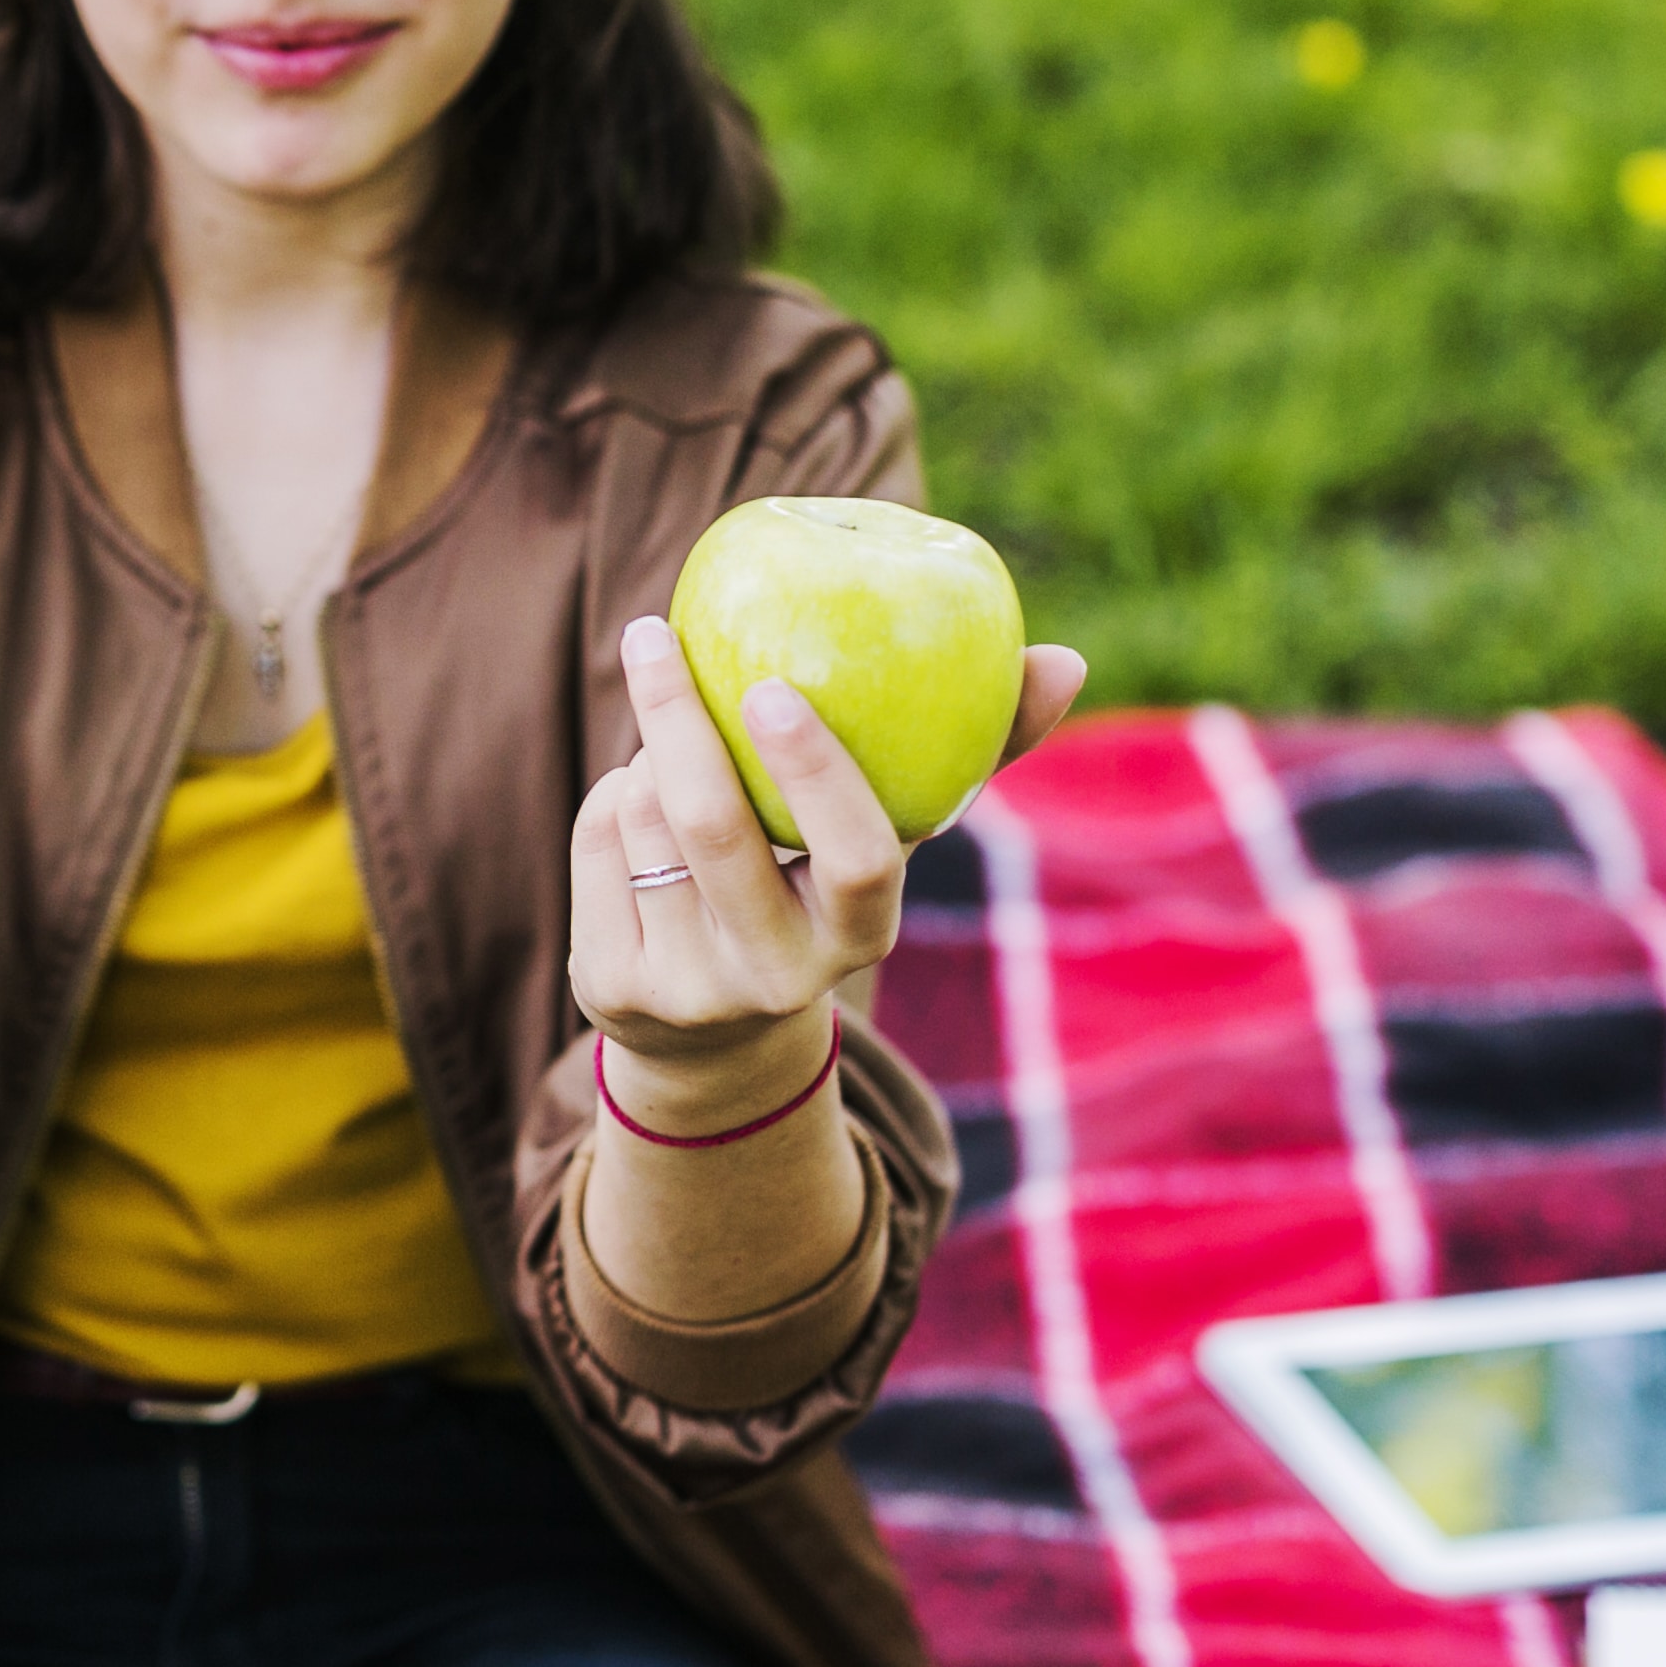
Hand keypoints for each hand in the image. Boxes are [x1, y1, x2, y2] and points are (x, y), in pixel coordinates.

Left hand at [567, 617, 1085, 1132]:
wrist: (713, 1032)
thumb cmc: (819, 886)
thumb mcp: (888, 835)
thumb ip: (974, 753)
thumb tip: (1067, 661)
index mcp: (862, 934)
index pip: (858, 859)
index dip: (817, 774)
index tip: (774, 686)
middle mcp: (778, 975)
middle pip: (717, 829)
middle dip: (680, 720)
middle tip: (656, 634)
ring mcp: (689, 989)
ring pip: (644, 820)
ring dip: (647, 756)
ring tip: (673, 746)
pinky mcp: (612, 987)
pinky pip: (598, 843)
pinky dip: (613, 798)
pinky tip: (636, 803)